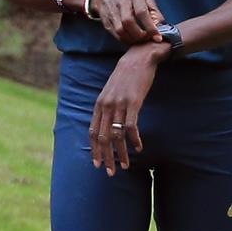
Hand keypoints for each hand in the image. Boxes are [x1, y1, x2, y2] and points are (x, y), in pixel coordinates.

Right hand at [87, 0, 165, 45]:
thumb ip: (154, 11)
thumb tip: (163, 26)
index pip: (142, 12)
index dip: (150, 27)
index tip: (158, 37)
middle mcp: (121, 3)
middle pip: (128, 22)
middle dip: (139, 35)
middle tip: (147, 39)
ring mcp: (112, 12)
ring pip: (120, 30)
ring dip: (131, 39)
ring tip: (139, 40)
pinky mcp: (106, 22)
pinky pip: (115, 35)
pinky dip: (125, 40)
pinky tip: (131, 39)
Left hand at [90, 45, 164, 173]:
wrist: (139, 58)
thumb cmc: (127, 77)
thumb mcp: (111, 92)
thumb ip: (107, 107)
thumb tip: (106, 126)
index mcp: (99, 104)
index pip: (92, 132)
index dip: (94, 150)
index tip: (97, 164)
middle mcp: (106, 105)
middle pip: (102, 138)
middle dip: (106, 157)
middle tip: (110, 172)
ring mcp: (119, 104)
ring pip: (116, 136)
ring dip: (121, 153)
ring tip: (126, 166)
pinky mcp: (133, 102)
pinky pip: (131, 127)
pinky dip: (134, 140)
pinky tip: (139, 148)